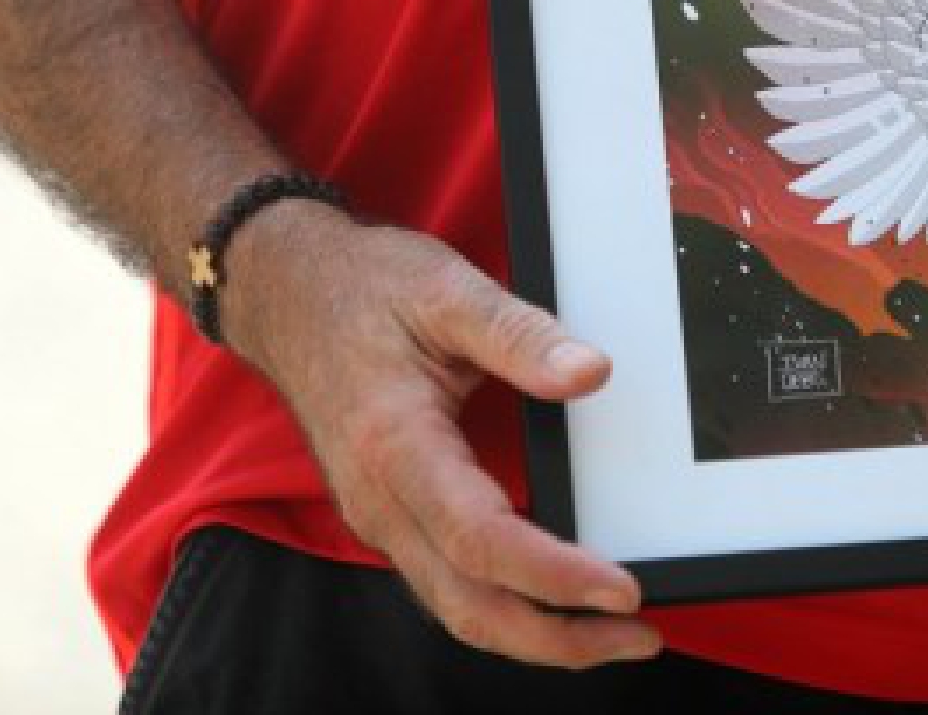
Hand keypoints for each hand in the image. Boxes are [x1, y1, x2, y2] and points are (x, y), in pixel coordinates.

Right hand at [223, 204, 664, 668]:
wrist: (287, 292)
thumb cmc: (363, 288)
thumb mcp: (447, 289)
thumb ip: (521, 334)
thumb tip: (590, 373)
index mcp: (395, 445)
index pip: (481, 540)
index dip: (555, 575)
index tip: (622, 589)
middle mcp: (381, 499)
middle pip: (470, 605)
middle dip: (558, 639)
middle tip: (640, 636)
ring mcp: (379, 516)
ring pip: (457, 607)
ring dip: (535, 634)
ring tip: (610, 631)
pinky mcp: (389, 516)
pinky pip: (446, 584)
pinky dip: (504, 605)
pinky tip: (552, 599)